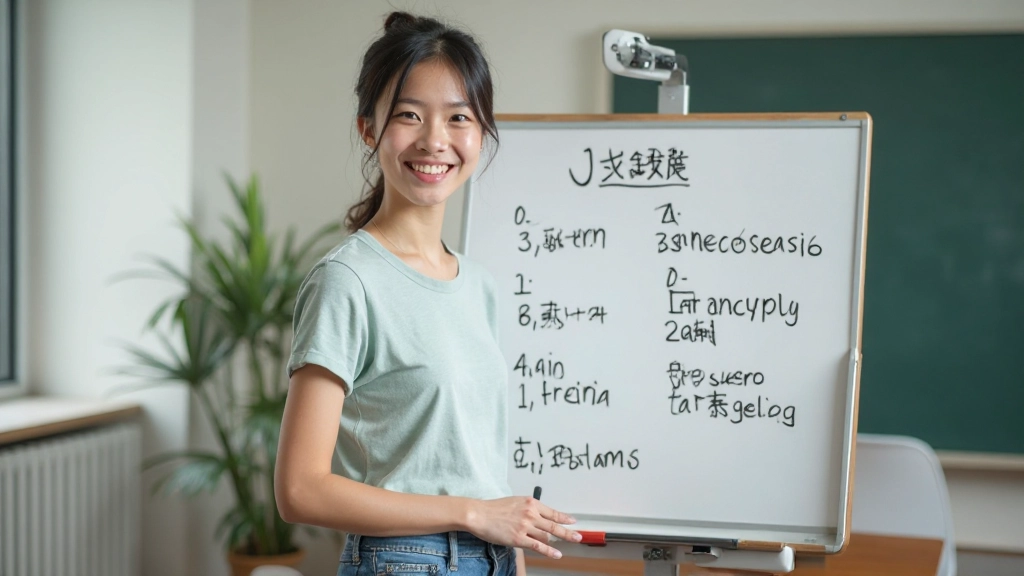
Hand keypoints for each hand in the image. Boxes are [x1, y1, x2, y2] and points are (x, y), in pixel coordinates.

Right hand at [467, 497, 581, 558]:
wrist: (479, 514)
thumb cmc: (494, 508)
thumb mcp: (515, 502)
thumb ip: (528, 509)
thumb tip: (539, 517)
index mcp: (530, 503)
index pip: (552, 512)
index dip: (564, 517)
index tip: (572, 521)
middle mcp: (530, 513)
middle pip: (554, 525)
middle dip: (568, 532)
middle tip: (578, 537)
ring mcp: (525, 526)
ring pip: (546, 535)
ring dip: (554, 542)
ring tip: (560, 548)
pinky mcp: (518, 538)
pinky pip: (538, 545)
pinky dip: (549, 551)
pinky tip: (557, 554)